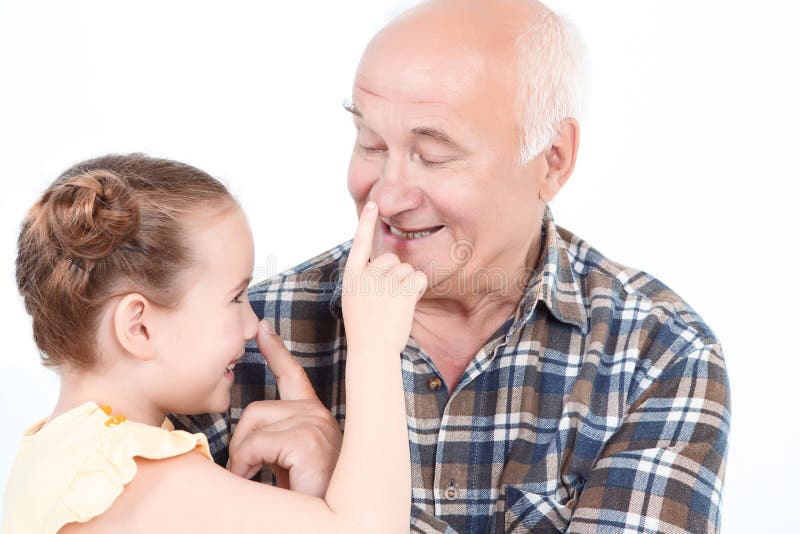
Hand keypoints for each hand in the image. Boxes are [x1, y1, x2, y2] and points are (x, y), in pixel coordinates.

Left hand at [226, 322, 342, 497]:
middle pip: (256, 408)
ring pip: (252, 425)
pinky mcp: (308, 440)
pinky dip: (246, 464)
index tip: (263, 330)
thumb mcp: (288, 460)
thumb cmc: (308, 496)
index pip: (293, 376)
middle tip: (248, 470)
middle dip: (242, 441)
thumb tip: (242, 434)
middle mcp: (318, 415)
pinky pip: (256, 444)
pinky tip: (258, 479)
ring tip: (255, 478)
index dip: (277, 351)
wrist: (335, 521)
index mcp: (314, 417)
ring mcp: (315, 425)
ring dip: (243, 457)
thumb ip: (273, 439)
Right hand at [342, 201, 426, 354]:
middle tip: (388, 299)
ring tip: (395, 306)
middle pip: (391, 259)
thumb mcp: (356, 299)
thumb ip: (367, 279)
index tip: (374, 204)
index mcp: (351, 277)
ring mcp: (384, 283)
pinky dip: (418, 289)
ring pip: (407, 269)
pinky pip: (418, 278)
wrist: (371, 351)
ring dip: (407, 285)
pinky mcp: (402, 292)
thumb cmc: (366, 328)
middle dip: (395, 274)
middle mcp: (366, 276)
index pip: (359, 244)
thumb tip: (390, 263)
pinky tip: (408, 304)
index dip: (367, 223)